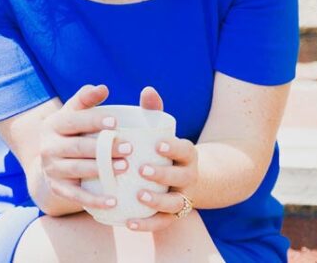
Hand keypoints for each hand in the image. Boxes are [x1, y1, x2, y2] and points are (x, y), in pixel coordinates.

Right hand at [37, 83, 132, 210]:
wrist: (51, 160)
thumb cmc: (73, 130)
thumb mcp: (75, 112)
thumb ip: (87, 98)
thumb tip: (102, 88)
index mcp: (54, 124)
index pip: (74, 120)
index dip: (94, 121)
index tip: (115, 122)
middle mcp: (49, 146)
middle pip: (78, 147)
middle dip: (103, 148)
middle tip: (129, 148)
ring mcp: (52, 168)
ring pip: (77, 169)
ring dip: (101, 169)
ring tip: (125, 167)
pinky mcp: (58, 188)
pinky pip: (76, 195)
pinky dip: (94, 199)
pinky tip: (113, 200)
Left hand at [127, 86, 199, 232]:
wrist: (187, 180)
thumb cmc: (166, 150)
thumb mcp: (164, 130)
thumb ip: (154, 112)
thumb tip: (147, 90)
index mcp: (187, 155)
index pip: (186, 150)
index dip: (174, 148)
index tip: (158, 144)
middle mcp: (188, 177)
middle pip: (181, 178)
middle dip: (163, 175)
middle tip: (142, 169)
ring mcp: (181, 197)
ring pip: (175, 204)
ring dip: (158, 202)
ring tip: (139, 196)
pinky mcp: (170, 215)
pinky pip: (162, 224)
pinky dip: (147, 225)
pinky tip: (129, 223)